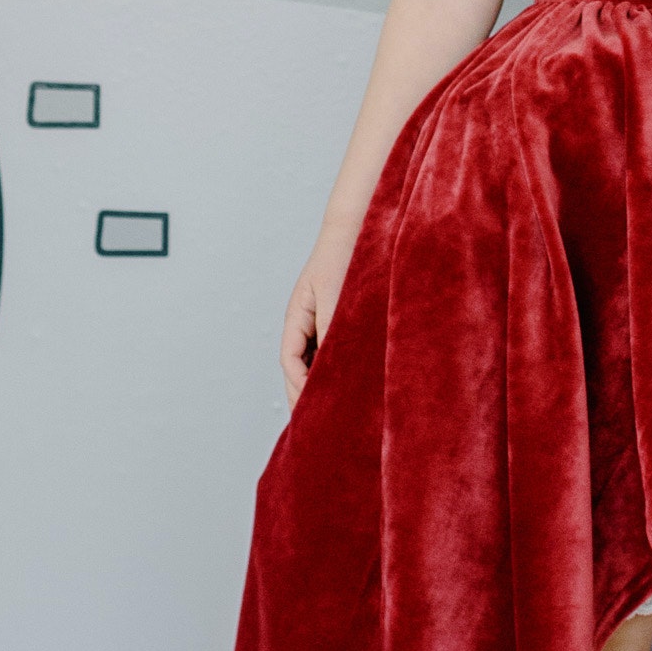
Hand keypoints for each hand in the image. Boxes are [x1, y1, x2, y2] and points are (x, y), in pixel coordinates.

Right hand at [280, 227, 355, 404]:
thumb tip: (330, 368)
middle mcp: (306, 321)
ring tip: (335, 410)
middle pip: (300, 365)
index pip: (290, 360)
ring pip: (317, 359)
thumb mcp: (336, 297)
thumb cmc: (344, 257)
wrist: (361, 227)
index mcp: (296, 316)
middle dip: (305, 393)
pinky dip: (339, 366)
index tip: (310, 409)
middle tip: (317, 423)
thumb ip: (331, 332)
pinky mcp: (341, 318)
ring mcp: (322, 320)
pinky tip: (354, 382)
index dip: (298, 387)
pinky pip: (335, 349)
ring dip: (323, 381)